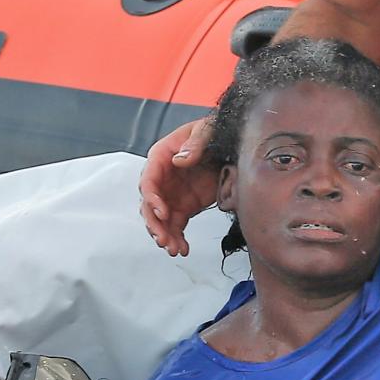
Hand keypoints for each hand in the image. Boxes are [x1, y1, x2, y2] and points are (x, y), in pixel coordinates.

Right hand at [138, 117, 219, 256]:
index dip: (152, 198)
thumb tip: (180, 159)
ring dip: (165, 235)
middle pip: (149, 204)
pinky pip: (176, 226)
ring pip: (161, 220)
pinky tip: (183, 249)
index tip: (162, 212)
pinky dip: (178, 238)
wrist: (230, 144)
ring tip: (174, 249)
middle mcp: (162, 178)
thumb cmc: (213, 131)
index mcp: (161, 157)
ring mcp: (172, 194)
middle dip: (155, 224)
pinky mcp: (185, 206)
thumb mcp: (206, 130)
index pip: (149, 180)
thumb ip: (195, 143)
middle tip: (164, 239)